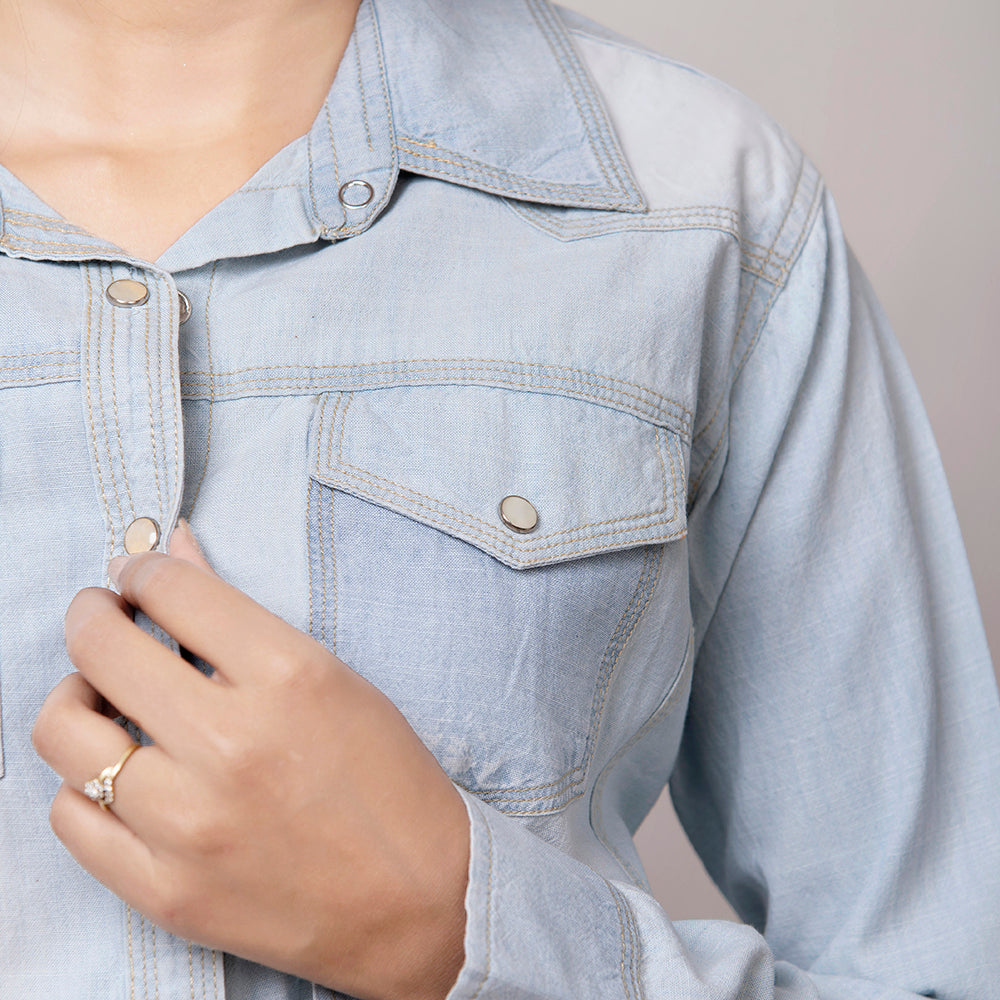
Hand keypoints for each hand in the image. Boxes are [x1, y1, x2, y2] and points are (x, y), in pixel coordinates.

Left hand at [32, 521, 468, 999]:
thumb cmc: (388, 779)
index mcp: (288, 676)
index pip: (173, 590)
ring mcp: (191, 823)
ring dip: (76, 697)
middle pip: (101, 647)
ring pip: (66, 732)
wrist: (416, 899)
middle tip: (104, 616)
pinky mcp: (165, 890)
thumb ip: (240, 616)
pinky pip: (71, 817)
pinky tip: (116, 773)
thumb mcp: (332, 677)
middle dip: (93, 613)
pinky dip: (82, 782)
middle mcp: (232, 743)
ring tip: (101, 697)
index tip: (140, 574)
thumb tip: (173, 552)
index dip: (145, 569)